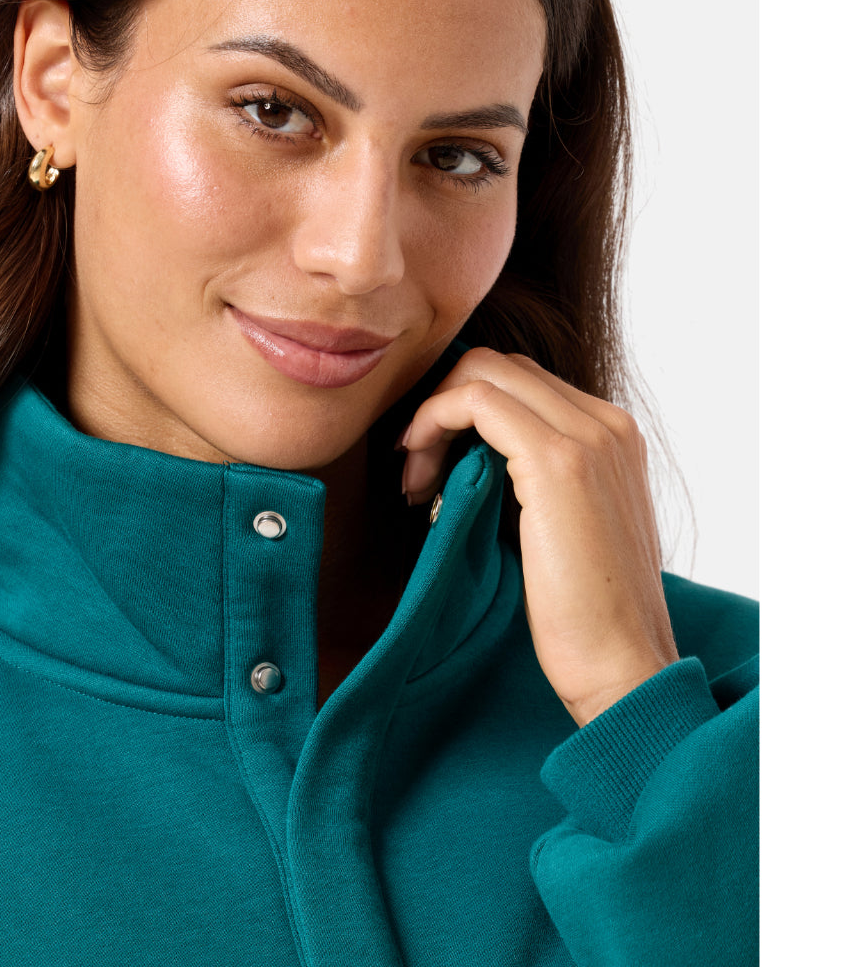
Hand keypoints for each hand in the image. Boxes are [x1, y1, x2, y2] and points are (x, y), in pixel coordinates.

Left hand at [399, 348, 678, 726]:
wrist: (622, 668)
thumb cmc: (585, 617)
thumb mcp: (562, 531)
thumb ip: (533, 484)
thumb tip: (471, 462)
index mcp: (612, 439)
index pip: (522, 386)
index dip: (462, 414)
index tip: (430, 465)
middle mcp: (608, 425)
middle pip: (500, 368)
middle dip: (442, 408)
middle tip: (415, 471)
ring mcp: (589, 437)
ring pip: (483, 373)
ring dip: (432, 417)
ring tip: (415, 481)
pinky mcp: (558, 461)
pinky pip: (475, 400)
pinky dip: (433, 423)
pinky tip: (418, 477)